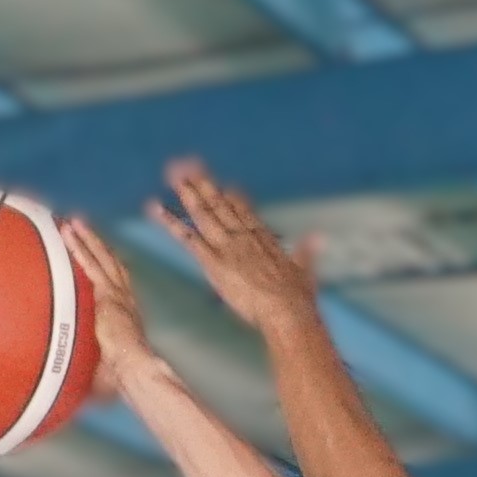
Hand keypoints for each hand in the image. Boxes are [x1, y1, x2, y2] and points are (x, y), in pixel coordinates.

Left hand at [60, 216, 157, 398]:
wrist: (134, 367)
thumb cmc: (125, 375)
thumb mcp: (107, 369)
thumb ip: (94, 370)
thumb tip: (77, 393)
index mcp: (127, 312)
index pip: (117, 282)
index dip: (107, 265)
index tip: (97, 254)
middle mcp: (125, 298)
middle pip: (109, 262)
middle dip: (95, 243)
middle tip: (80, 225)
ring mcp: (117, 293)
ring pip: (100, 257)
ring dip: (86, 238)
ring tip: (71, 222)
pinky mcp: (107, 293)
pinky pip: (90, 264)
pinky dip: (80, 247)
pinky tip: (69, 233)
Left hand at [148, 158, 321, 343]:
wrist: (286, 309)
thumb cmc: (298, 296)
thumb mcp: (306, 269)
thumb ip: (309, 250)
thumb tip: (320, 237)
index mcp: (262, 237)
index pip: (243, 211)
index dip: (231, 198)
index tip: (222, 186)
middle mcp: (242, 235)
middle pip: (219, 205)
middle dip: (204, 185)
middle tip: (189, 167)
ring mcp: (226, 245)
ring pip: (202, 213)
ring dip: (187, 193)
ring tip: (173, 175)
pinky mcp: (213, 260)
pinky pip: (186, 237)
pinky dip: (170, 221)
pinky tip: (156, 207)